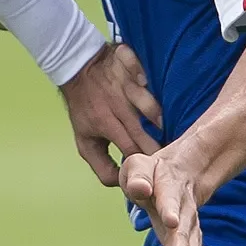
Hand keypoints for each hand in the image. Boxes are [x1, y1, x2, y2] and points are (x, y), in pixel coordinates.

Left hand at [59, 42, 160, 186]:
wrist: (75, 69)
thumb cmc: (85, 109)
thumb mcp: (85, 141)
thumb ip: (102, 165)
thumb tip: (122, 181)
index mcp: (106, 124)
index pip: (131, 149)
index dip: (146, 160)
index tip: (157, 167)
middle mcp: (116, 106)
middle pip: (143, 131)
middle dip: (158, 144)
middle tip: (170, 153)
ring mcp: (123, 85)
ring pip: (147, 104)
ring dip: (157, 115)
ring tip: (165, 125)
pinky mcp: (127, 65)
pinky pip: (140, 70)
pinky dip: (145, 76)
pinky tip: (147, 83)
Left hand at [122, 149, 206, 245]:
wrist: (183, 174)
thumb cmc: (152, 174)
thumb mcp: (138, 166)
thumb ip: (136, 176)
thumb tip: (138, 189)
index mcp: (169, 189)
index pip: (169, 198)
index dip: (170, 208)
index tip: (170, 221)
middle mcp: (184, 212)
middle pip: (183, 235)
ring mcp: (191, 230)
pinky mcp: (191, 244)